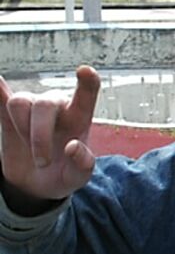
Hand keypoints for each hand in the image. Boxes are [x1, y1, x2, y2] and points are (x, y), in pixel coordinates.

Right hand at [0, 65, 99, 203]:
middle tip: (43, 162)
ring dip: (22, 128)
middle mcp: (56, 107)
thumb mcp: (79, 176)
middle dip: (40, 135)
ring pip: (20, 102)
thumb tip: (73, 146)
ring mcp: (31, 109)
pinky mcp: (7, 116)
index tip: (85, 70)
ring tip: (29, 149)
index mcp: (78, 118)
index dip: (87, 82)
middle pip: (44, 104)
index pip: (86, 95)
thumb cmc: (65, 173)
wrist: (40, 183)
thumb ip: (82, 163)